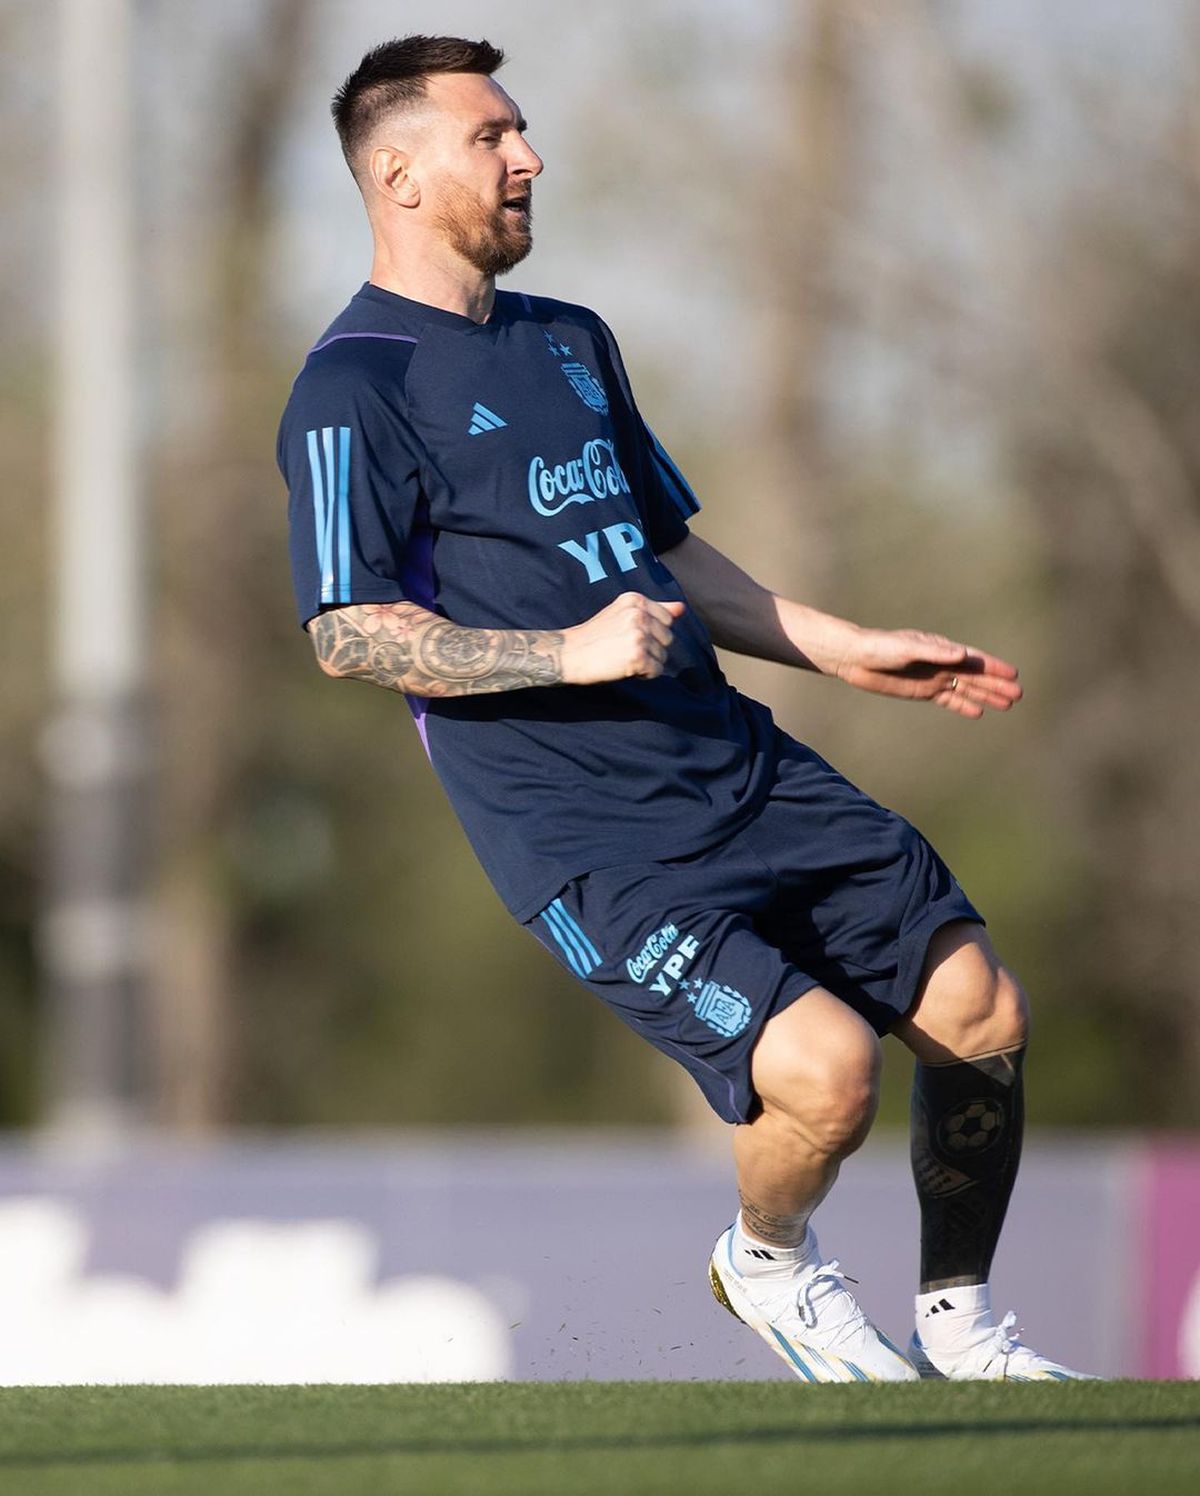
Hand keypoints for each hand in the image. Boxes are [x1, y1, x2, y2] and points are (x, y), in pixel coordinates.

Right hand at [561, 593, 685, 685]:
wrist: (569, 654)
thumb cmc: (595, 636)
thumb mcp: (623, 614)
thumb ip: (655, 610)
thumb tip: (682, 608)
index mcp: (636, 600)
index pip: (667, 620)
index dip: (652, 633)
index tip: (629, 635)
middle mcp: (639, 614)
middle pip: (668, 638)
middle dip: (651, 648)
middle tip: (624, 649)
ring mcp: (639, 635)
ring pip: (663, 656)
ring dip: (647, 662)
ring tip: (623, 658)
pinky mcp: (638, 656)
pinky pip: (656, 670)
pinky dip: (644, 674)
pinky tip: (625, 668)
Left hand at [835, 628, 1021, 718]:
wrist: (855, 658)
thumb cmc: (879, 647)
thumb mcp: (906, 648)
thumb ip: (934, 652)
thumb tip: (963, 654)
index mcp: (940, 648)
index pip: (973, 659)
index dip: (993, 667)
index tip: (1013, 675)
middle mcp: (941, 662)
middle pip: (974, 676)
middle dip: (996, 685)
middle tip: (1018, 695)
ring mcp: (933, 677)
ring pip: (965, 688)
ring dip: (986, 696)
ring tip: (1006, 705)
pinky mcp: (922, 690)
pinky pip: (948, 699)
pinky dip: (963, 705)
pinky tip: (978, 712)